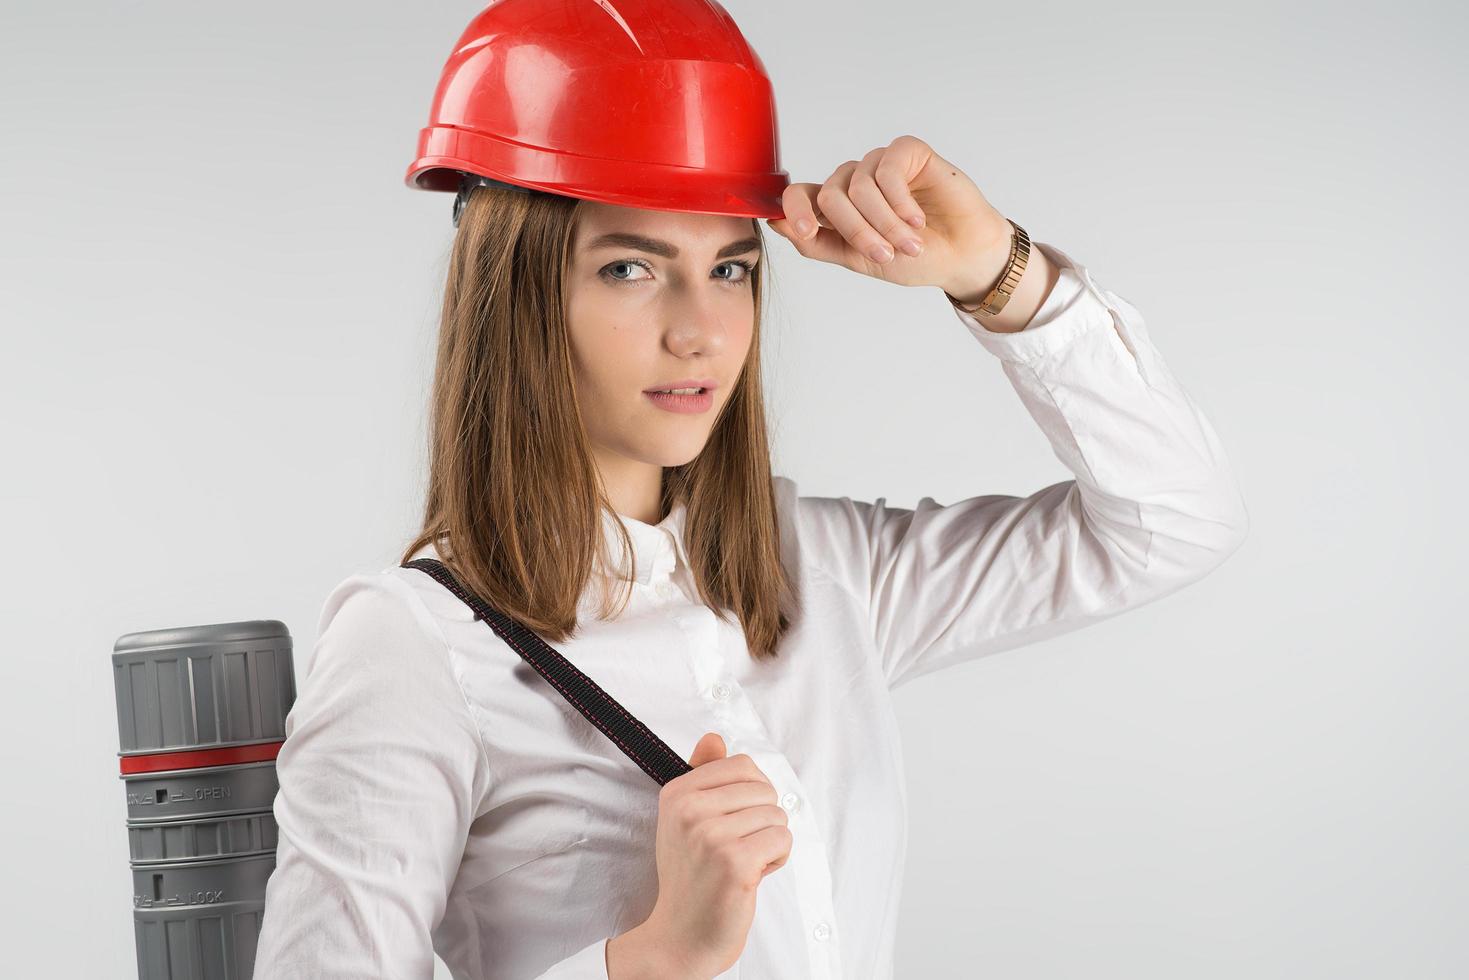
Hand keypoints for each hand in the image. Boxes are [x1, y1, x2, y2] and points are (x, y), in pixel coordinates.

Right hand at [634, 732, 791, 978]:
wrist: (681, 935)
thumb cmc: (691, 876)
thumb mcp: (685, 819)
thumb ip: (702, 775)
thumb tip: (714, 738)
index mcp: (677, 792)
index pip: (742, 764)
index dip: (752, 794)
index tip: (733, 821)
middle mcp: (689, 809)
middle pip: (765, 789)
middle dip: (763, 819)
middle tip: (737, 848)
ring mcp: (711, 835)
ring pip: (777, 815)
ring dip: (770, 843)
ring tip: (742, 863)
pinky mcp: (735, 862)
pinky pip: (783, 840)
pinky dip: (777, 860)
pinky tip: (752, 876)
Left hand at [765, 134, 1014, 296]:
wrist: (961, 256)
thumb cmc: (913, 258)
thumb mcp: (858, 259)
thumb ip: (817, 243)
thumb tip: (775, 224)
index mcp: (837, 207)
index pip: (799, 196)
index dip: (795, 210)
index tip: (808, 230)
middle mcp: (854, 181)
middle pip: (830, 196)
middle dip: (858, 231)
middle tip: (886, 254)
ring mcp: (879, 164)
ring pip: (858, 187)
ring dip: (884, 223)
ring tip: (909, 244)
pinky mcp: (907, 151)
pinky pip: (887, 170)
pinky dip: (899, 201)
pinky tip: (917, 218)